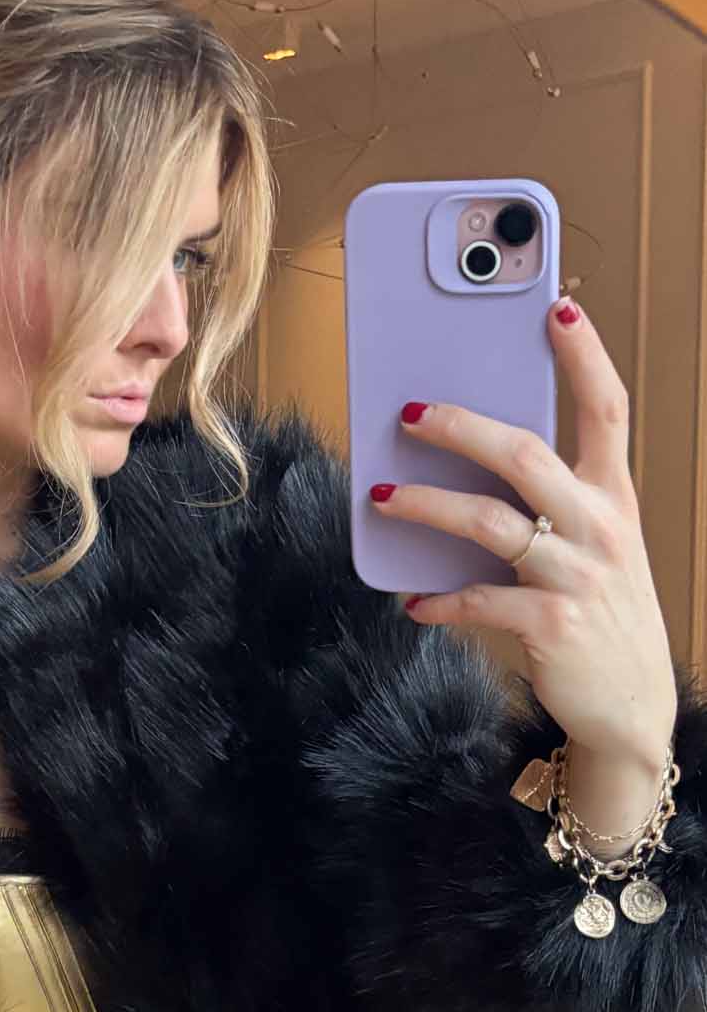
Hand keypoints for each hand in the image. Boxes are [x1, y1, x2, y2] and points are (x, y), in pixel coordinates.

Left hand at [370, 297, 678, 767]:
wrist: (630, 704)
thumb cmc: (599, 611)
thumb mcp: (593, 547)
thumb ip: (549, 503)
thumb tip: (471, 459)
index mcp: (613, 496)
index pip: (608, 408)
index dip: (585, 354)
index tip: (558, 306)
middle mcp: (600, 527)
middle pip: (527, 453)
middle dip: (462, 425)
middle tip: (409, 411)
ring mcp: (576, 575)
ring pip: (489, 521)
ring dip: (426, 504)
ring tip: (380, 496)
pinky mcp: (550, 623)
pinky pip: (478, 599)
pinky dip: (438, 600)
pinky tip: (413, 603)